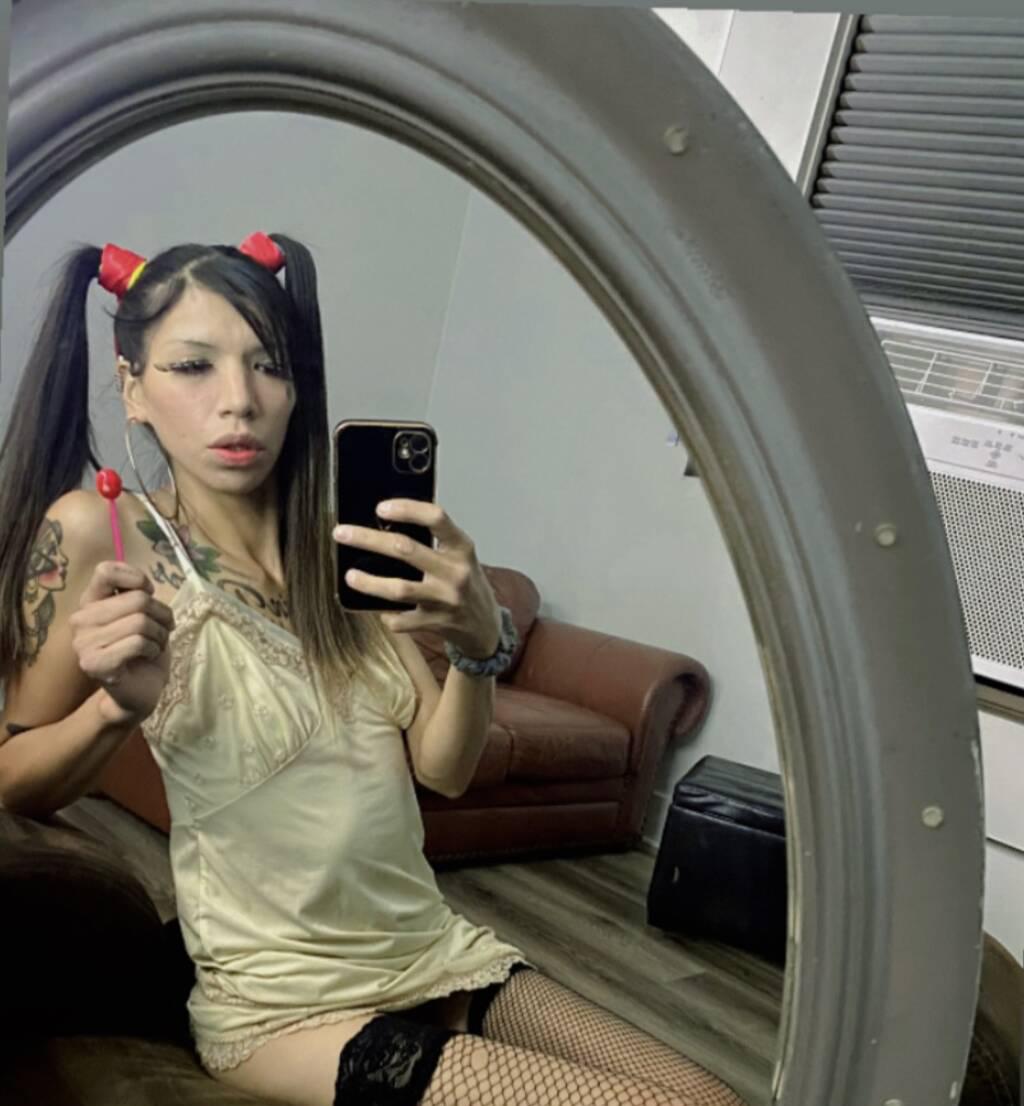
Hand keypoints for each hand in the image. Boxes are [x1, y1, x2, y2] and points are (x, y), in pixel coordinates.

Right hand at [69, 562, 174, 724]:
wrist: (139, 690)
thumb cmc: (143, 648)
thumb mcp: (143, 614)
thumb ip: (136, 595)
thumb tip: (143, 587)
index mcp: (91, 602)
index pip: (106, 571)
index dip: (136, 578)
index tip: (148, 593)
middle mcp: (81, 620)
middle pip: (137, 599)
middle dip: (161, 613)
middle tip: (163, 628)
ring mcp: (84, 643)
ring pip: (140, 622)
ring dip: (159, 634)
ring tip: (154, 645)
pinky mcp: (95, 664)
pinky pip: (138, 643)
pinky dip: (153, 649)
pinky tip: (148, 657)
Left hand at [333, 500, 500, 658]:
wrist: (487, 627)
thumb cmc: (467, 584)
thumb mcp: (460, 557)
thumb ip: (434, 541)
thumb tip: (387, 525)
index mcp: (462, 548)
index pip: (436, 518)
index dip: (407, 509)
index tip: (380, 508)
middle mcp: (455, 572)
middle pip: (405, 549)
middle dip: (368, 539)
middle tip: (342, 533)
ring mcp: (445, 599)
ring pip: (399, 588)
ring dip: (369, 582)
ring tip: (350, 576)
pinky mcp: (436, 623)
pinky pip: (400, 620)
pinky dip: (386, 615)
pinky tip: (378, 609)